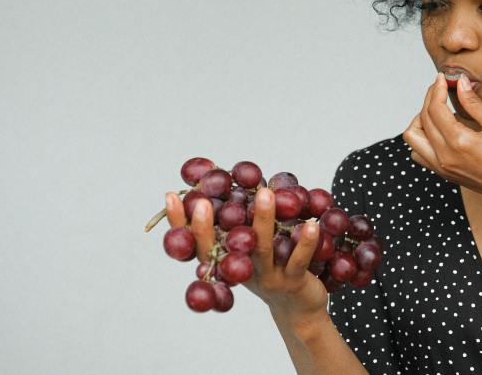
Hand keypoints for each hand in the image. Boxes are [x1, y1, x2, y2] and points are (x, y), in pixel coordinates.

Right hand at [165, 189, 328, 327]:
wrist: (299, 308)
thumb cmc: (273, 267)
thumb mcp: (253, 244)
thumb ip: (241, 216)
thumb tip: (232, 173)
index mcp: (228, 260)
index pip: (196, 242)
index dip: (180, 222)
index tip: (169, 196)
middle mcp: (242, 270)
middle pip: (220, 248)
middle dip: (207, 225)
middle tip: (202, 200)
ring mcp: (267, 277)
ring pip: (261, 248)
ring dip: (262, 220)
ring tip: (264, 193)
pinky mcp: (293, 282)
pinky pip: (298, 259)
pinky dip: (305, 242)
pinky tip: (311, 224)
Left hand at [402, 72, 481, 211]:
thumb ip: (475, 103)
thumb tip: (460, 83)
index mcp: (459, 142)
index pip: (435, 109)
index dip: (436, 89)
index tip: (443, 77)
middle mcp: (444, 156)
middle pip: (422, 119)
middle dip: (429, 99)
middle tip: (441, 87)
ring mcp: (441, 167)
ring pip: (412, 138)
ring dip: (420, 120)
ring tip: (438, 110)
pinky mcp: (443, 173)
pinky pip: (419, 153)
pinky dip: (422, 138)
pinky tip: (439, 130)